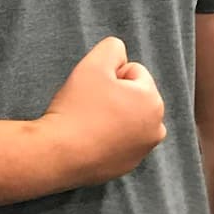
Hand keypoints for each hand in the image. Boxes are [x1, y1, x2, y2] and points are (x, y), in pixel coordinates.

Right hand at [41, 37, 166, 188]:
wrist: (58, 154)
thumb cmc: (76, 108)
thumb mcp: (93, 64)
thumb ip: (112, 47)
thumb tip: (120, 52)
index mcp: (153, 101)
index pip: (132, 72)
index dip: (108, 75)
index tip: (92, 90)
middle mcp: (156, 128)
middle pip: (133, 97)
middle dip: (115, 96)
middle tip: (89, 106)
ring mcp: (142, 150)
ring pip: (126, 119)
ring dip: (112, 117)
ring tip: (89, 123)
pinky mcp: (127, 166)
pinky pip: (118, 142)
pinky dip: (107, 138)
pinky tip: (88, 140)